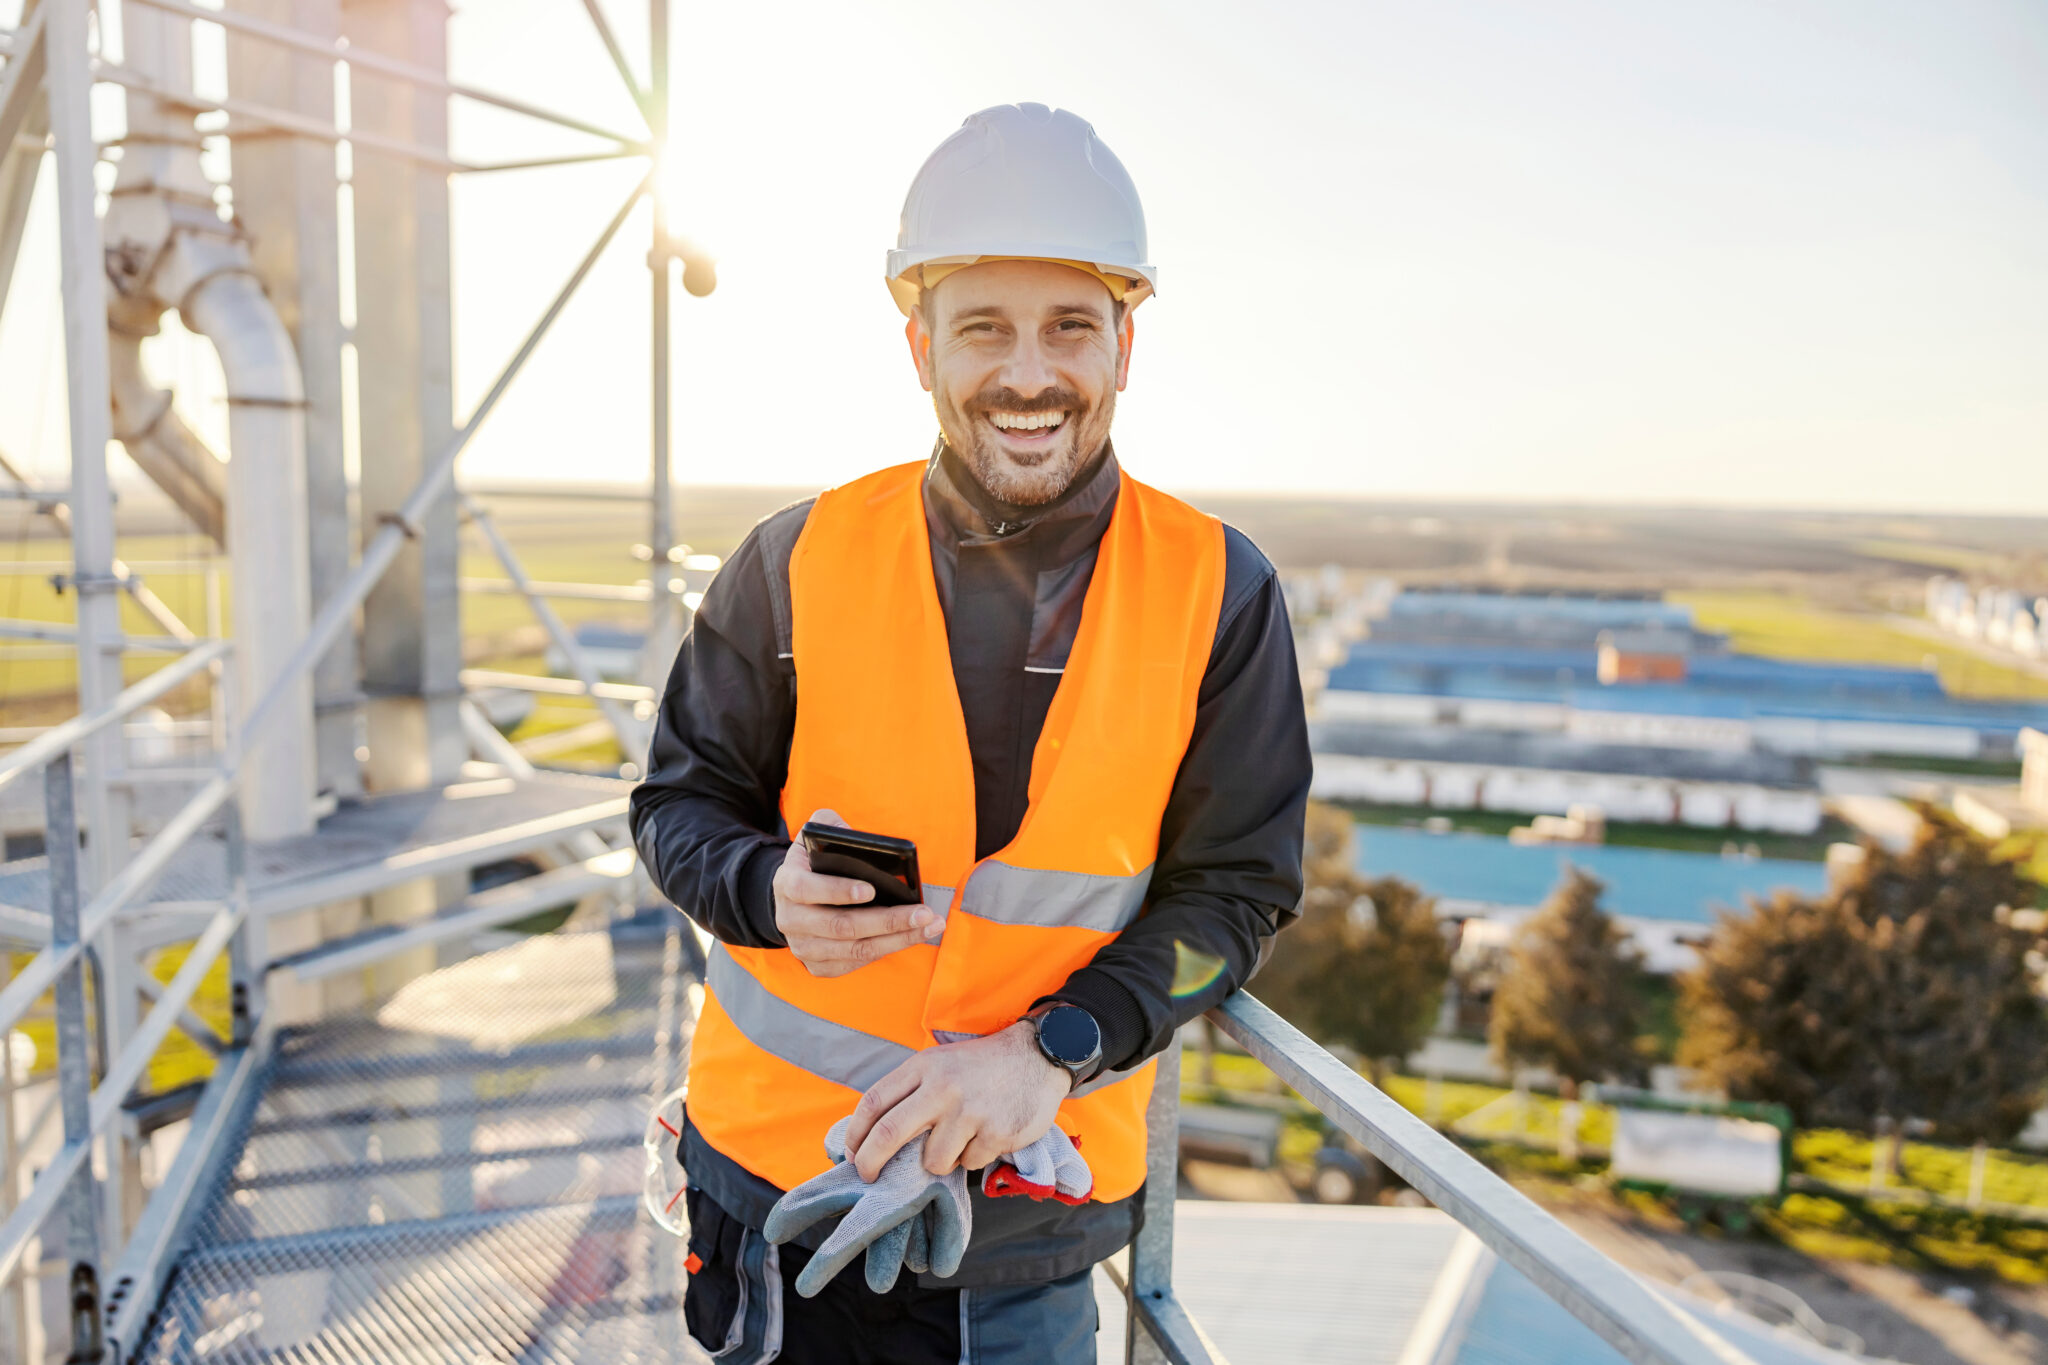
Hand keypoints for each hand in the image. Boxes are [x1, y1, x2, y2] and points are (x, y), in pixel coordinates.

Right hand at [776, 808, 942, 976]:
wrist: (795, 899)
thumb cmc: (814, 862)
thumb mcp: (815, 835)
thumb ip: (830, 825)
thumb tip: (854, 835)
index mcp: (787, 883)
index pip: (808, 889)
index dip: (838, 891)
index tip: (871, 889)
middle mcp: (791, 920)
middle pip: (841, 927)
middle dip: (888, 921)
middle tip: (923, 913)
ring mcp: (804, 947)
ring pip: (855, 950)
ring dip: (897, 940)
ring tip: (929, 926)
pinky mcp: (818, 966)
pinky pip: (856, 963)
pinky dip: (888, 950)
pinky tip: (913, 937)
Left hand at [844, 1022, 1071, 1181]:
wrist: (1037, 1055)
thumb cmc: (980, 1065)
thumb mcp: (939, 1062)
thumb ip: (910, 1091)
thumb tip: (873, 1135)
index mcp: (924, 1067)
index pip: (874, 1102)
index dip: (856, 1134)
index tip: (853, 1153)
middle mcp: (942, 1088)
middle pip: (889, 1134)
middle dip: (871, 1162)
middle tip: (868, 1176)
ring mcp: (970, 1112)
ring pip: (933, 1161)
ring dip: (941, 1160)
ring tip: (960, 1138)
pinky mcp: (996, 1133)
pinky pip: (969, 1164)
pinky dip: (973, 1156)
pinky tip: (987, 1133)